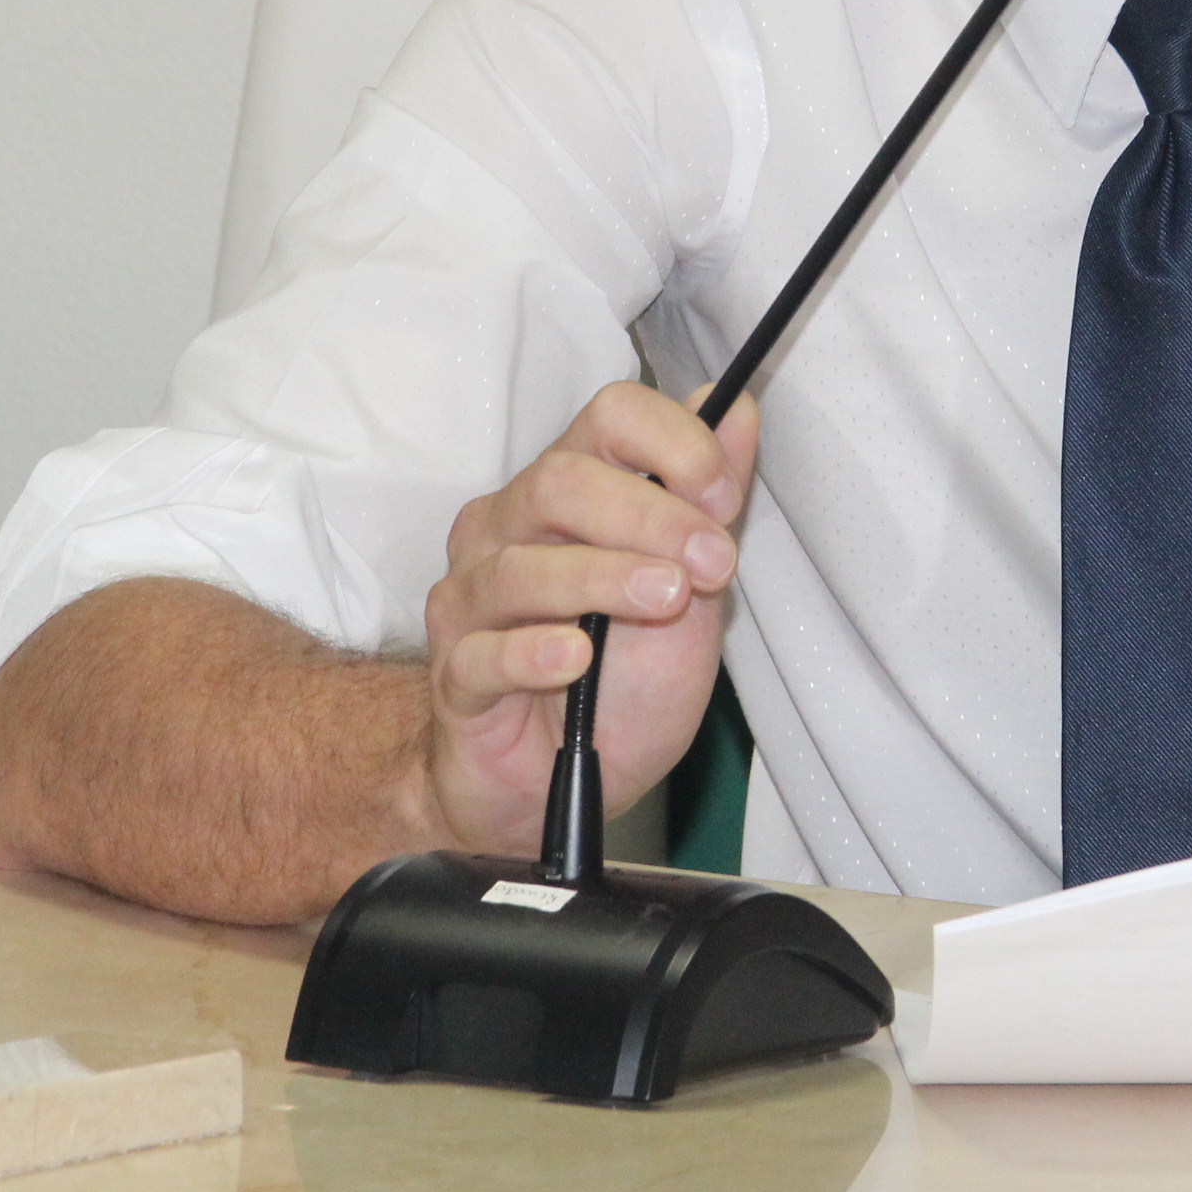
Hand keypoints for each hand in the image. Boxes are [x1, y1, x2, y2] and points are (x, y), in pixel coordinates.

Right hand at [414, 381, 752, 856]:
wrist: (555, 785)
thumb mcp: (693, 593)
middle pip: (559, 481)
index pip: (608, 417)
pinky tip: (576, 659)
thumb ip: (709, 503)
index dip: (673, 444)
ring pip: (519, 566)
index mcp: (565, 493)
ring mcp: (470, 602)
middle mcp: (505, 531)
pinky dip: (532, 652)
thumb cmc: (620, 684)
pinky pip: (481, 653)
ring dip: (604, 578)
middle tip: (713, 566)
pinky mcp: (453, 675)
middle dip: (649, 516)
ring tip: (667, 602)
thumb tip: (737, 406)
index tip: (725, 499)